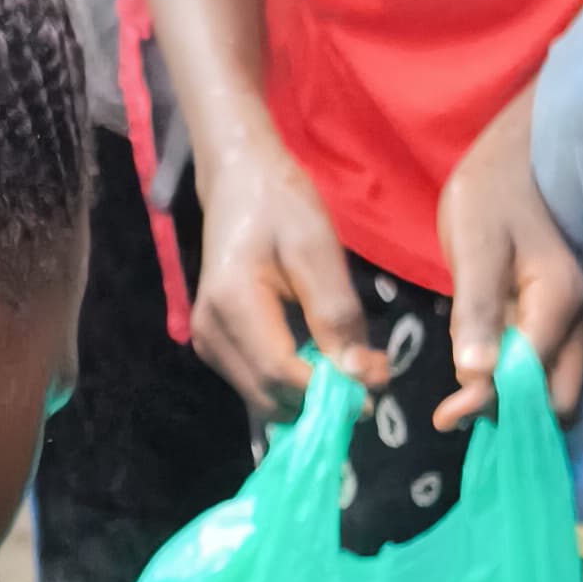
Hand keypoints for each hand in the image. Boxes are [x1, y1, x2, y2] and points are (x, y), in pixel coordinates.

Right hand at [191, 125, 381, 418]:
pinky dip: (295, 385)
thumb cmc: (280, 205)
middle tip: (372, 377)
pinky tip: (325, 361)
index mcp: (232, 304)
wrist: (239, 182)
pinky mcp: (216, 346)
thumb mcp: (317, 250)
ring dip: (311, 396)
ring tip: (353, 368)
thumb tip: (358, 376)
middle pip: (270, 396)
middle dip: (323, 399)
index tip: (374, 389)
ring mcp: (208, 343)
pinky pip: (259, 384)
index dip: (328, 391)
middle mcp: (211, 333)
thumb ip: (336, 314)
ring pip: (265, 398)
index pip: (280, 373)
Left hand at [437, 84, 582, 430]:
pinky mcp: (562, 315)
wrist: (522, 148)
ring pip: (556, 386)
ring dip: (515, 402)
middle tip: (454, 410)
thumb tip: (475, 375)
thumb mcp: (474, 243)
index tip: (444, 415)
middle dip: (512, 415)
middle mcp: (581, 318)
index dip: (489, 403)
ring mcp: (577, 318)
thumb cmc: (494, 187)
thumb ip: (475, 309)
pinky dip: (518, 380)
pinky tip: (481, 370)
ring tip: (462, 397)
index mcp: (559, 301)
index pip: (531, 380)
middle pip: (560, 399)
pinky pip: (547, 363)